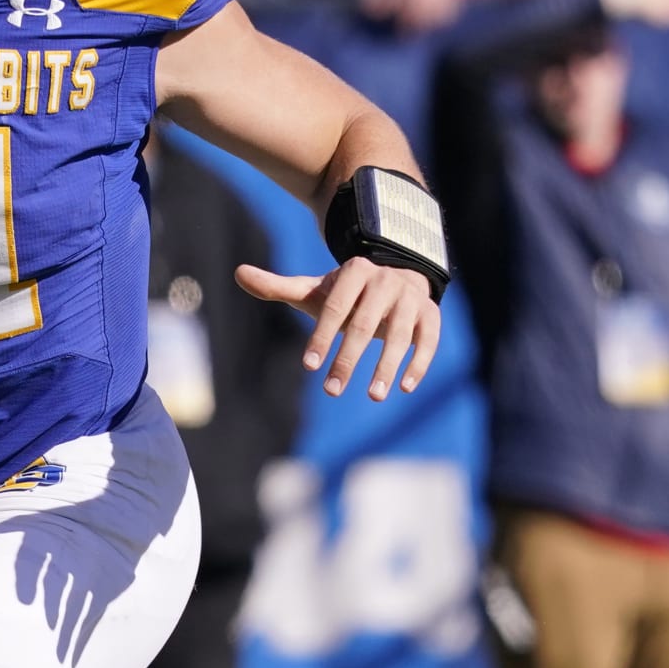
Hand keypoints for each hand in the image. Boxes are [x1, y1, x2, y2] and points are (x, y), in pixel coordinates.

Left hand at [235, 257, 441, 399]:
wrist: (394, 280)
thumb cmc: (346, 294)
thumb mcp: (315, 290)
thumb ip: (278, 286)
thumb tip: (237, 273)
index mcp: (354, 271)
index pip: (336, 307)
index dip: (322, 336)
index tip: (309, 366)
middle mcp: (385, 282)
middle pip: (364, 324)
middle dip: (348, 360)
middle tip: (332, 391)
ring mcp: (411, 298)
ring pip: (400, 335)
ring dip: (387, 367)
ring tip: (373, 396)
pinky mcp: (431, 316)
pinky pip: (427, 341)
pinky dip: (419, 363)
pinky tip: (405, 388)